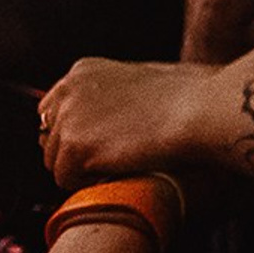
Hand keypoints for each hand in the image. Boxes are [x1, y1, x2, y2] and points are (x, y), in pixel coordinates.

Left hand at [40, 61, 209, 186]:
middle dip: (77, 151)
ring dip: (85, 169)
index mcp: (84, 70)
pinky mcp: (74, 147)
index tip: (104, 141)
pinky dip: (91, 182)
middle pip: (50, 139)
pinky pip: (66, 180)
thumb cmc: (194, 94)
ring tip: (124, 159)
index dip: (79, 132)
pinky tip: (122, 167)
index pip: (53, 112)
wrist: (203, 109)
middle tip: (116, 153)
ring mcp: (68, 118)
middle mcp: (68, 90)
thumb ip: (115, 93)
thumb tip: (109, 118)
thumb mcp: (145, 78)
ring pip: (56, 162)